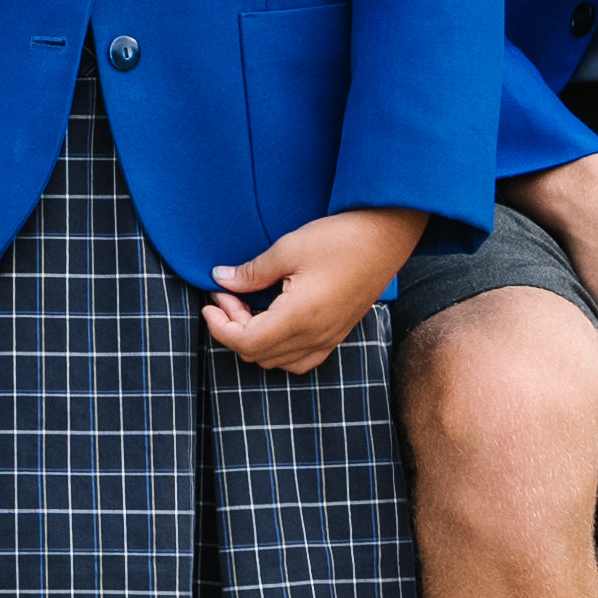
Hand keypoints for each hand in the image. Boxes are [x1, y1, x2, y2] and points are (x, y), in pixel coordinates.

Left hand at [204, 206, 423, 375]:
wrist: (386, 236)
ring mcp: (329, 339)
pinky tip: (271, 319)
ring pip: (278, 360)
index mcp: (300, 317)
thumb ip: (252, 272)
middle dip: (233, 327)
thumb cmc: (340, 239)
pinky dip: (278, 347)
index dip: (221, 327)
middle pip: (259, 354)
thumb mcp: (287, 249)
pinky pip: (301, 358)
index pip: (247, 342)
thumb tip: (222, 280)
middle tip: (227, 294)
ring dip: (254, 338)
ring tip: (247, 303)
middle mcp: (315, 336)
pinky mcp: (337, 334)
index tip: (211, 302)